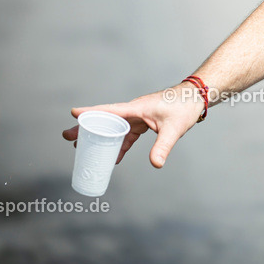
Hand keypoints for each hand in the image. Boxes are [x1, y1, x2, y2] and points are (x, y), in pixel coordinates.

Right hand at [62, 84, 203, 167]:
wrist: (197, 98)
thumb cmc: (185, 107)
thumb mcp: (174, 129)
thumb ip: (163, 146)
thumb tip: (155, 164)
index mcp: (137, 108)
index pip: (110, 110)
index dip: (92, 112)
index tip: (73, 112)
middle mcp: (134, 110)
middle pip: (106, 120)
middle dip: (86, 127)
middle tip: (66, 136)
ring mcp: (139, 116)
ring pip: (114, 127)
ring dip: (100, 137)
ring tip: (81, 148)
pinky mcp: (144, 121)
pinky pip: (127, 133)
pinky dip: (120, 144)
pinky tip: (113, 157)